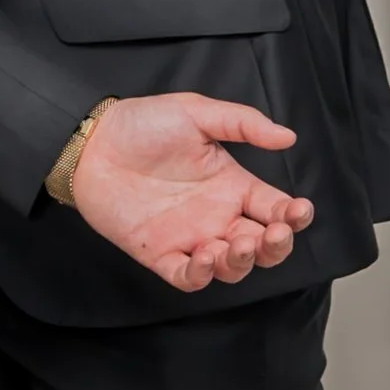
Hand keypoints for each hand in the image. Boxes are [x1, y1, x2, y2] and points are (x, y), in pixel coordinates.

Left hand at [69, 93, 315, 291]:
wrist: (89, 140)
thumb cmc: (140, 124)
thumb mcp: (195, 113)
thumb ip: (242, 123)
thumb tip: (288, 136)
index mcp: (231, 185)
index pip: (276, 209)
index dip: (294, 216)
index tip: (299, 210)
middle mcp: (216, 215)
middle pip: (263, 246)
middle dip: (277, 246)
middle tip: (275, 233)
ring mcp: (190, 237)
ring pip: (232, 266)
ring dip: (243, 262)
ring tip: (240, 243)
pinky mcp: (160, 252)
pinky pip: (189, 277)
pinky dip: (202, 275)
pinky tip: (205, 255)